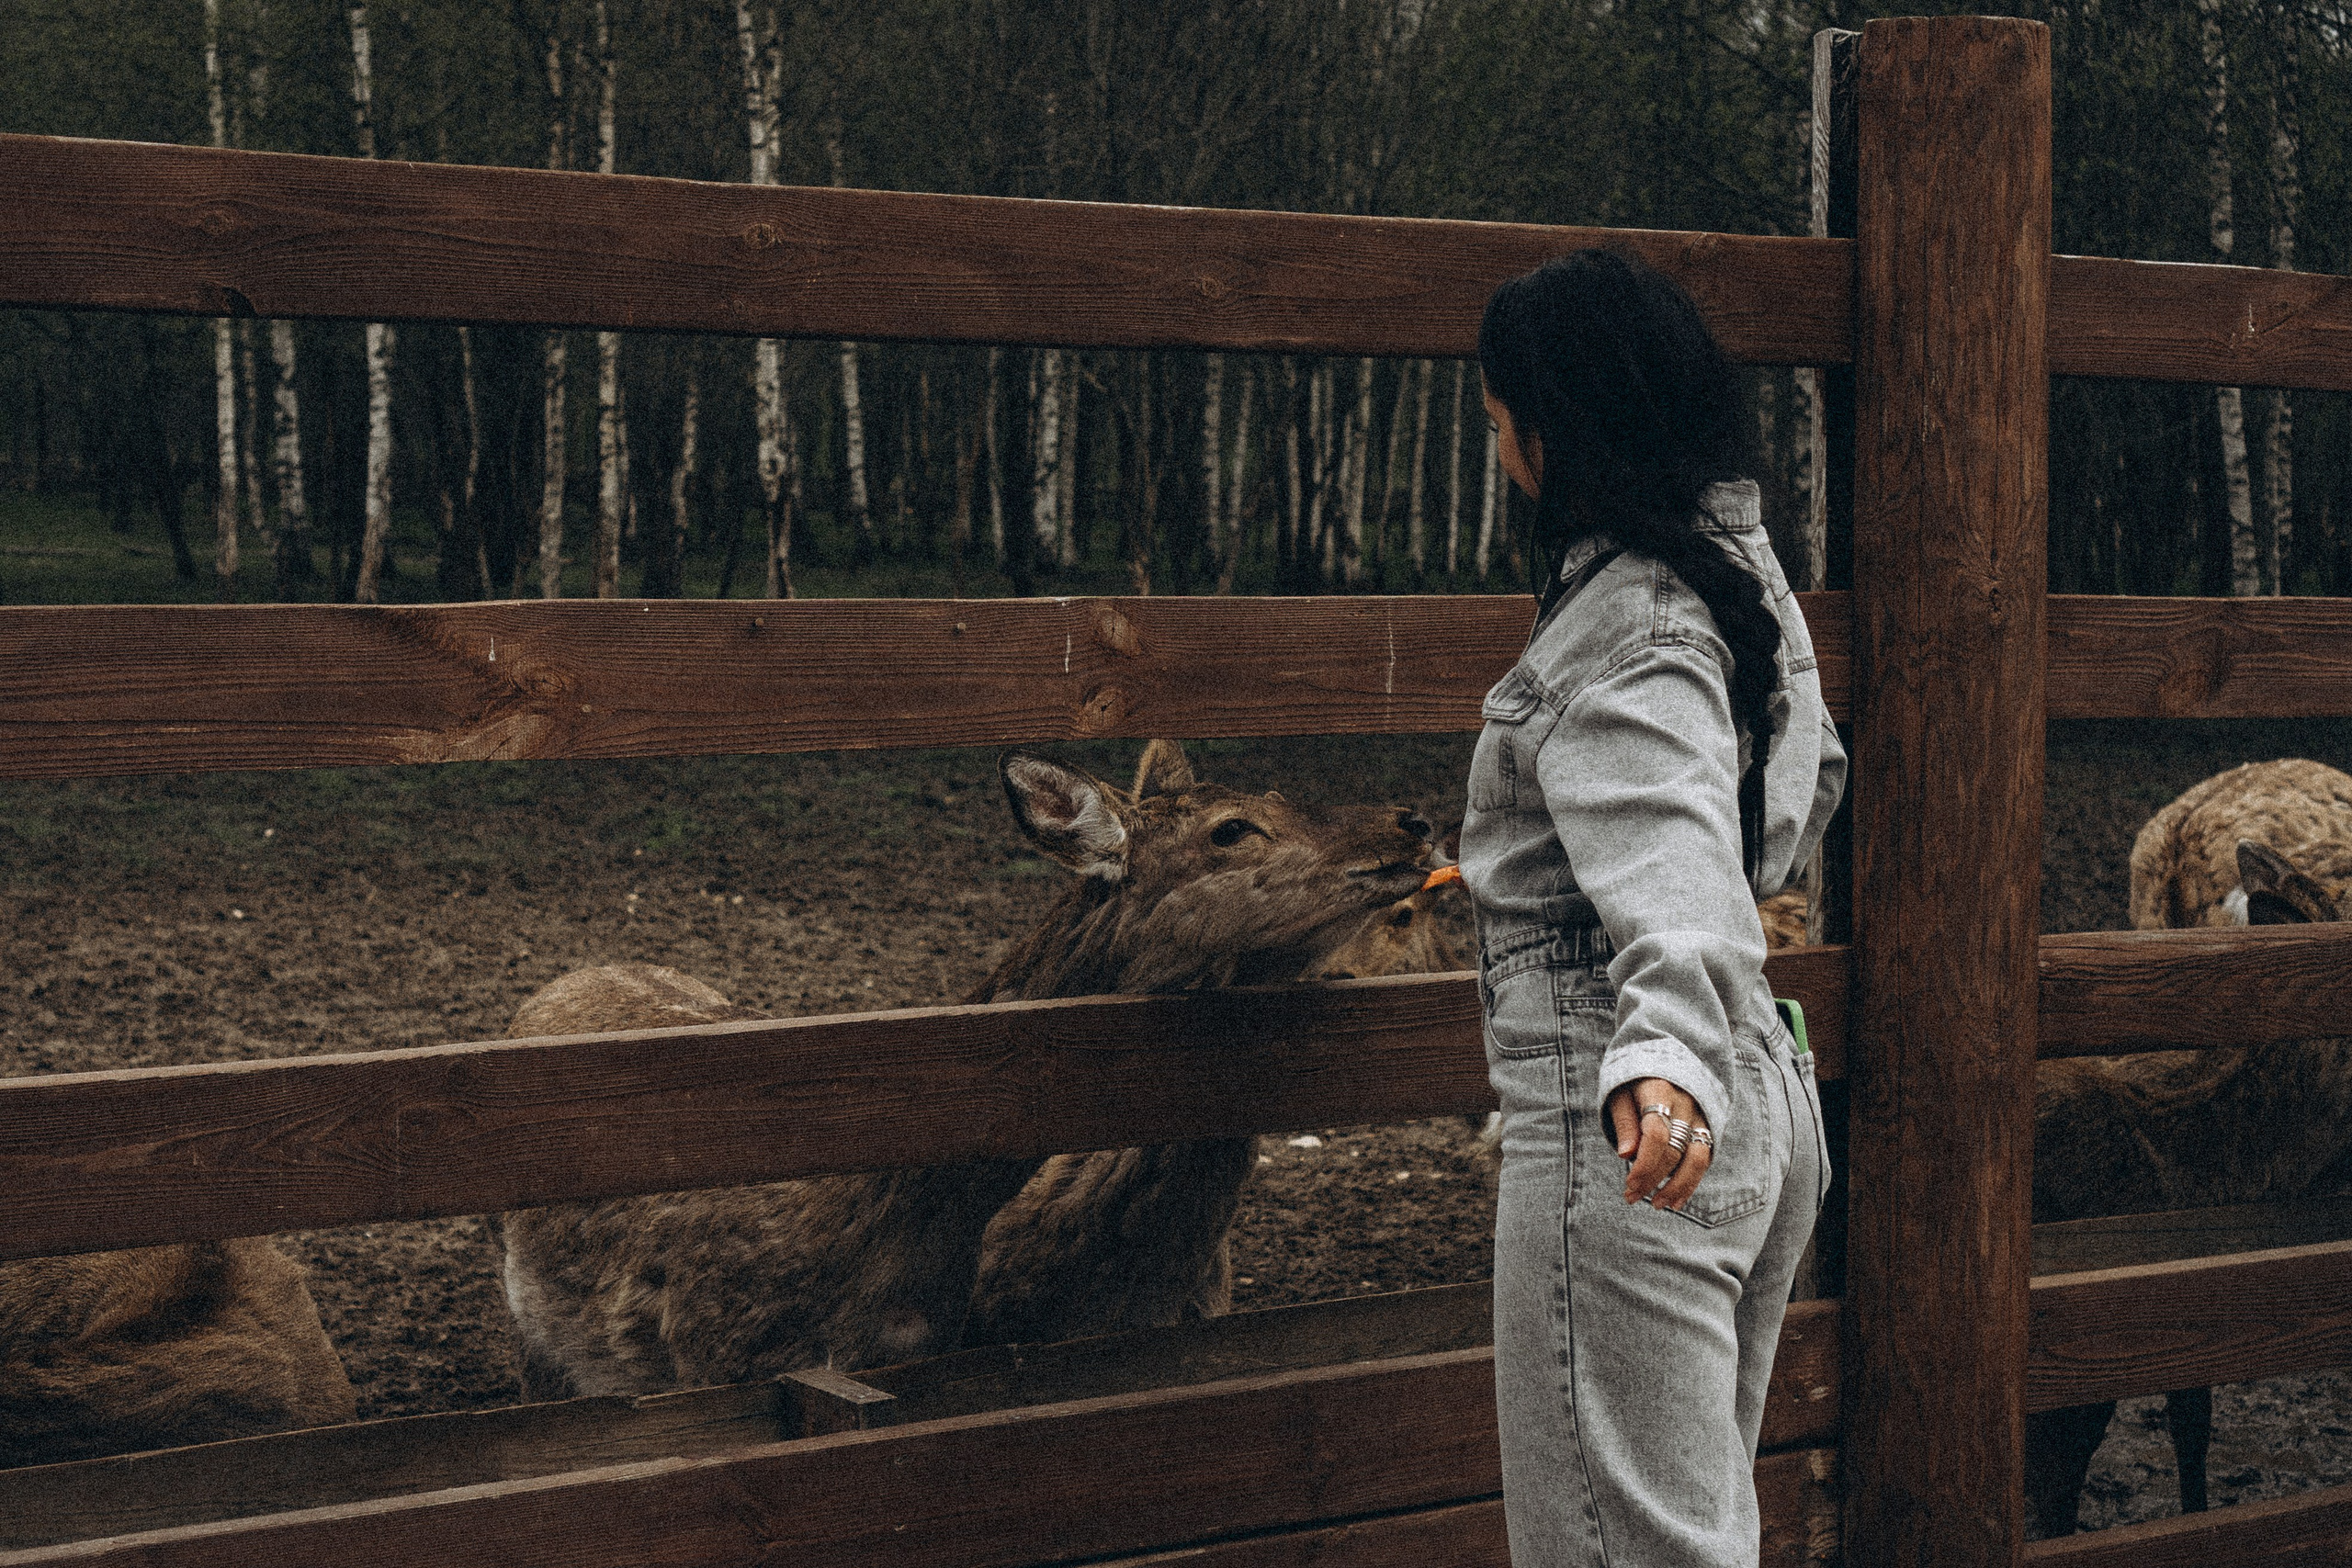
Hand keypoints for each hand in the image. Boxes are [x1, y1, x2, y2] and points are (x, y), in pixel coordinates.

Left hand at [1606, 1077, 1712, 1210]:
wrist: (1663, 1060)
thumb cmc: (1634, 1082)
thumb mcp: (1620, 1094)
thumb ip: (1624, 1123)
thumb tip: (1626, 1155)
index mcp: (1659, 1090)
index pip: (1656, 1134)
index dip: (1644, 1163)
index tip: (1629, 1183)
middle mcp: (1685, 1103)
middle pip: (1673, 1150)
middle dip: (1652, 1178)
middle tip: (1631, 1197)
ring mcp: (1700, 1116)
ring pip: (1696, 1158)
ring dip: (1676, 1187)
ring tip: (1657, 1204)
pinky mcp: (1708, 1127)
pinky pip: (1703, 1159)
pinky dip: (1690, 1183)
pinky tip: (1675, 1200)